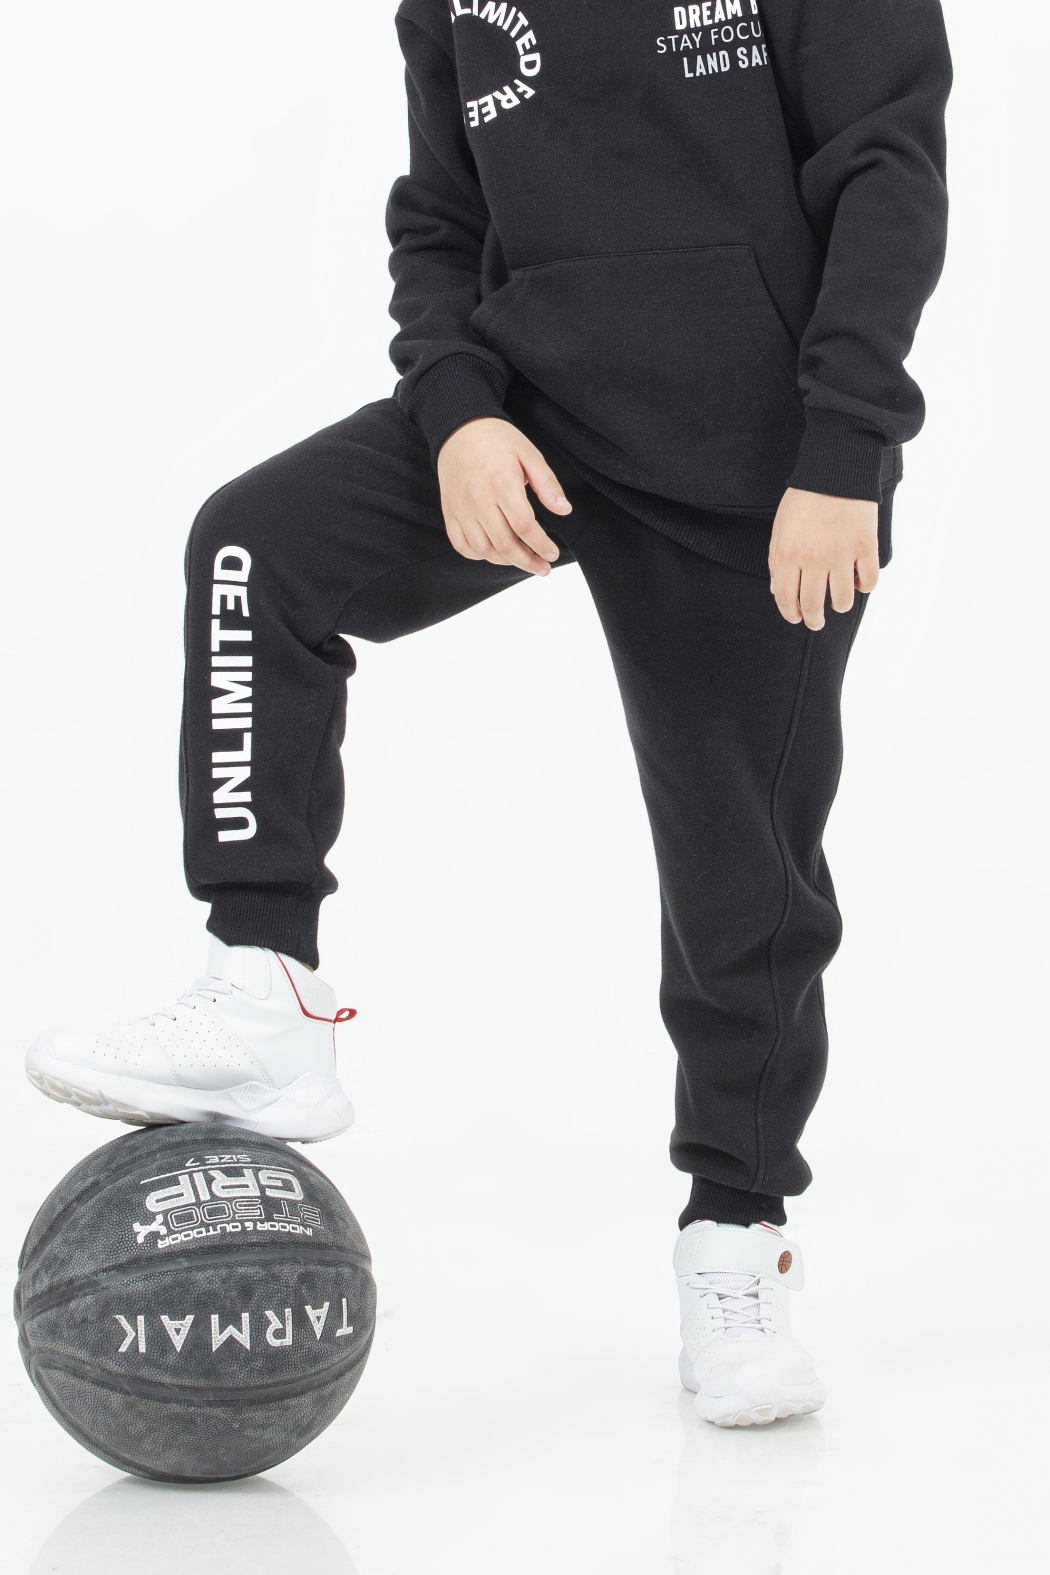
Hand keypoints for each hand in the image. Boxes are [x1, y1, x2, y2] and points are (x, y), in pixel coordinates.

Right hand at [437, 417, 571, 575]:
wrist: (458, 429)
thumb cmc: (498, 440)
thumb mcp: (529, 454)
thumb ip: (547, 484)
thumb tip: (564, 510)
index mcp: (502, 483)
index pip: (524, 525)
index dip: (541, 544)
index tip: (553, 554)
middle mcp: (479, 500)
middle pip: (505, 544)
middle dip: (528, 561)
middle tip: (543, 568)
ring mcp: (462, 509)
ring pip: (484, 550)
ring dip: (506, 561)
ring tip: (523, 560)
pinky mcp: (450, 512)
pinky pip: (462, 545)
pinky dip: (479, 555)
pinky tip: (495, 553)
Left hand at [768, 487, 879, 629]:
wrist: (836, 470)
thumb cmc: (804, 498)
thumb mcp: (780, 526)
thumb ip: (775, 560)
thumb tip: (776, 590)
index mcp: (788, 553)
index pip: (785, 597)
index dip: (789, 613)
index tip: (795, 618)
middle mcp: (814, 558)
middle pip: (812, 604)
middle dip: (813, 620)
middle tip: (816, 622)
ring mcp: (842, 554)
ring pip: (842, 600)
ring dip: (839, 607)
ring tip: (838, 604)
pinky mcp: (865, 546)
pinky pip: (868, 581)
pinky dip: (863, 587)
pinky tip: (857, 582)